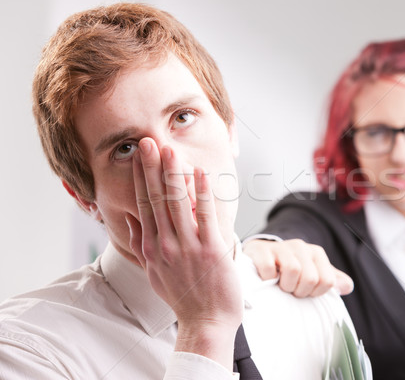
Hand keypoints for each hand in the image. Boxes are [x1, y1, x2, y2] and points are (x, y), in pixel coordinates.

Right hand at [126, 138, 241, 366]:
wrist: (206, 322)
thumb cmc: (182, 297)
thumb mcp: (153, 272)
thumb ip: (141, 244)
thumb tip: (131, 219)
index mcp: (151, 249)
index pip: (143, 206)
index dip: (140, 179)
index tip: (138, 157)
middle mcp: (166, 245)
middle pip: (157, 199)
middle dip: (152, 169)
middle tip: (148, 142)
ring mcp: (188, 247)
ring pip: (178, 204)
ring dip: (174, 175)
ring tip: (170, 151)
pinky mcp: (212, 250)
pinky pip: (206, 216)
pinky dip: (203, 194)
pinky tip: (201, 174)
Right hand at [244, 238, 353, 297]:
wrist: (261, 255)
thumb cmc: (288, 269)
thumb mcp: (313, 273)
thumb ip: (331, 280)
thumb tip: (347, 287)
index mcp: (316, 253)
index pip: (327, 281)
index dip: (316, 293)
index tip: (306, 292)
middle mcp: (301, 247)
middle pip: (310, 278)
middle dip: (300, 291)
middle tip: (291, 290)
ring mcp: (281, 247)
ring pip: (293, 270)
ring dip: (286, 286)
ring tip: (280, 285)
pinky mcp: (262, 251)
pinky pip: (269, 270)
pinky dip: (268, 280)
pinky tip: (267, 279)